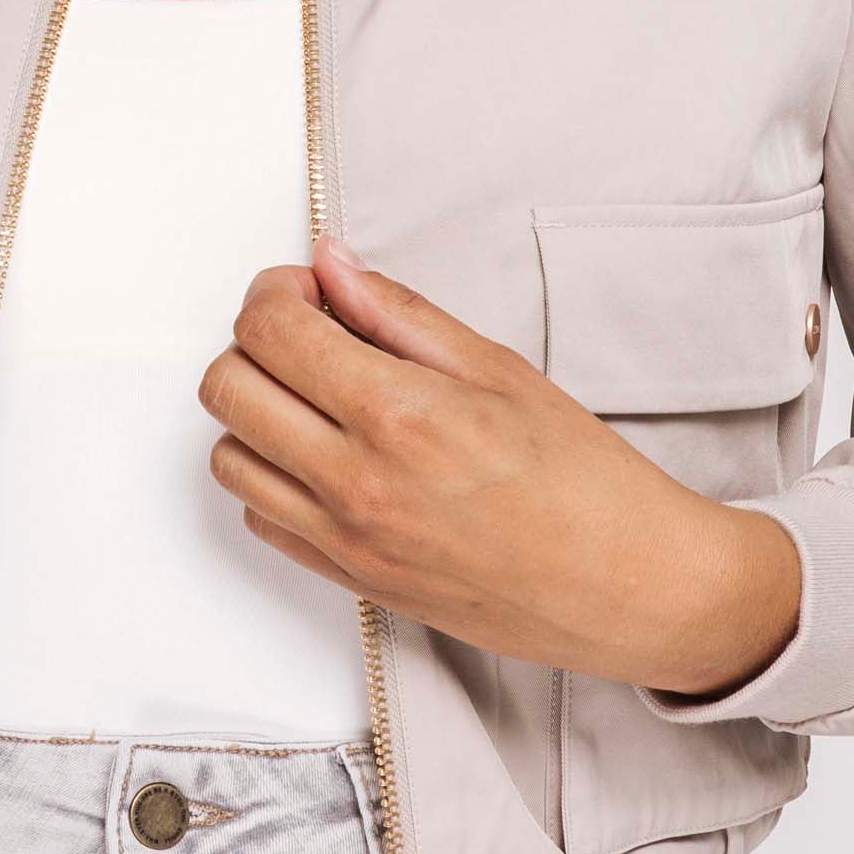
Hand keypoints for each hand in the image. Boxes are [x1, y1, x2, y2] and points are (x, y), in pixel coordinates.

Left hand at [201, 239, 803, 700]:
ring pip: (228, 457)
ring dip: (256, 411)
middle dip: (256, 341)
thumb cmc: (586, 484)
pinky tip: (327, 455)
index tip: (311, 288)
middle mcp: (356, 483)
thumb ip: (401, 313)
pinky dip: (273, 475)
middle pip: (226, 388)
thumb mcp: (501, 370)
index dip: (275, 292)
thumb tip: (332, 266)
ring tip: (318, 396)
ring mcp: (346, 539)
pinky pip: (261, 517)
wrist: (627, 588)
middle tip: (309, 331)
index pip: (269, 331)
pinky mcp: (351, 579)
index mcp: (399, 416)